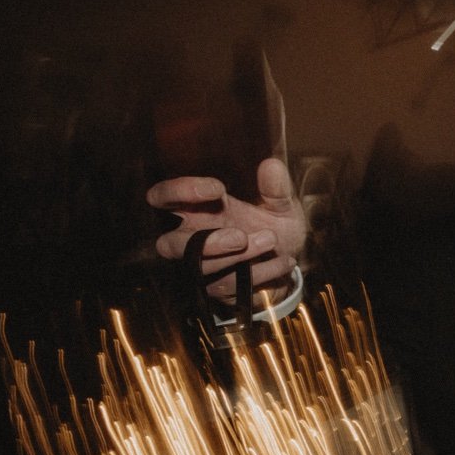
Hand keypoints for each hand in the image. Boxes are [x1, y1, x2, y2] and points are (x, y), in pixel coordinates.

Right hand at [146, 157, 307, 302]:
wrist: (291, 259)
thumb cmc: (276, 225)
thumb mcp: (282, 204)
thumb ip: (276, 189)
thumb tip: (272, 165)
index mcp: (198, 210)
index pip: (163, 198)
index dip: (180, 192)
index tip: (217, 189)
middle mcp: (193, 238)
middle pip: (168, 245)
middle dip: (205, 242)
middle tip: (241, 236)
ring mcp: (203, 266)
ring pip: (201, 268)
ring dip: (240, 257)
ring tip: (271, 241)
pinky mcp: (219, 289)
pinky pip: (229, 286)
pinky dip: (261, 272)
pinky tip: (284, 261)